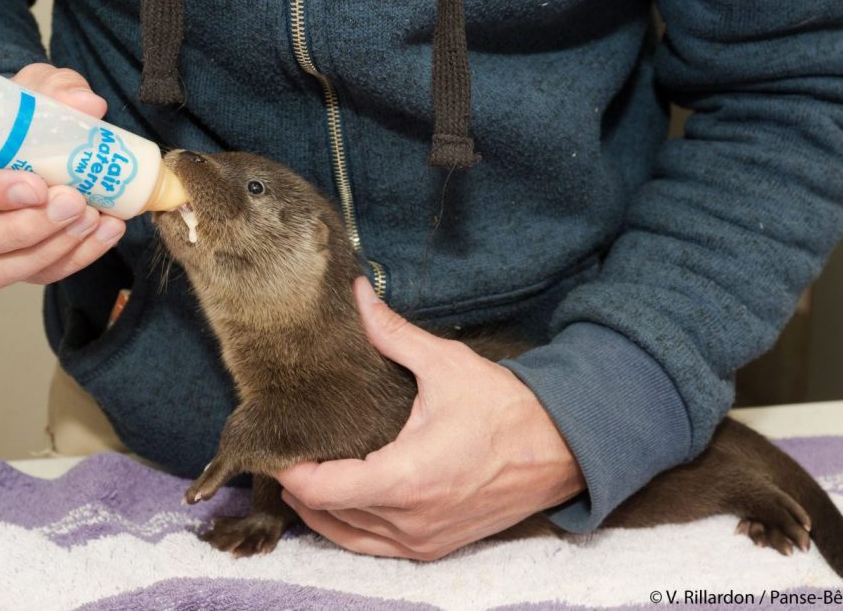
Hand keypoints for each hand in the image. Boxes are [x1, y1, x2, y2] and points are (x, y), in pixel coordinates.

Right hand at [0, 63, 125, 288]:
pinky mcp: (2, 262)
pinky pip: (32, 275)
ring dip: (51, 249)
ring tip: (92, 218)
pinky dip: (74, 259)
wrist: (21, 136)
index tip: (36, 186)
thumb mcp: (31, 86)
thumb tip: (89, 105)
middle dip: (26, 228)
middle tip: (74, 203)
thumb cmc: (12, 112)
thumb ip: (57, 88)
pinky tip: (105, 232)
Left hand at [277, 277, 584, 560]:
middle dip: (299, 485)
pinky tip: (343, 501)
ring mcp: (422, 539)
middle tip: (289, 449)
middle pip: (325, 514)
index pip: (319, 489)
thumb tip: (358, 295)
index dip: (289, 468)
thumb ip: (392, 333)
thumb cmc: (506, 409)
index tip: (280, 441)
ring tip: (306, 474)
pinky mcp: (435, 546)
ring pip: (346, 536)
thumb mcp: (445, 365)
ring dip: (320, 510)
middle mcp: (408, 520)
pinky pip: (374, 547)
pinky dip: (349, 527)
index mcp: (404, 478)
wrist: (561, 450)